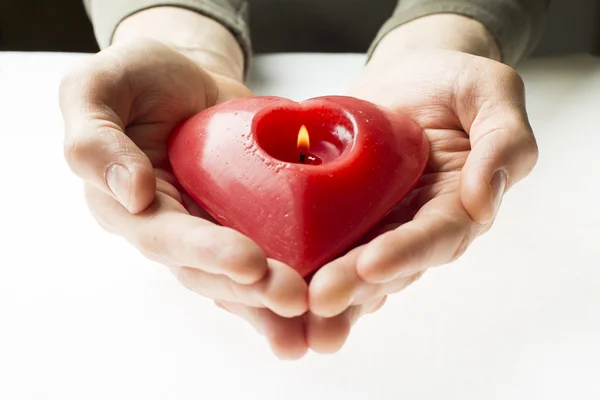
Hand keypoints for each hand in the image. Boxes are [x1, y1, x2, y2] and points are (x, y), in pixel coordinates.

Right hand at [59, 38, 307, 358]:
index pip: (165, 237)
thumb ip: (94, 139)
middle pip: (209, 270)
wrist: (186, 75)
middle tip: (296, 299)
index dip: (206, 253)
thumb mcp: (95, 88)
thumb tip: (133, 195)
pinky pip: (268, 250)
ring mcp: (209, 227)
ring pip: (240, 275)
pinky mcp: (245, 219)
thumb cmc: (136, 76)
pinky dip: (295, 271)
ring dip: (274, 297)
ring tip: (316, 313)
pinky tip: (324, 297)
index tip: (251, 263)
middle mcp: (169, 227)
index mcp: (125, 206)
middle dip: (252, 289)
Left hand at [307, 20, 538, 352]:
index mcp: (459, 203)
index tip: (372, 265)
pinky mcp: (347, 215)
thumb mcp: (492, 91)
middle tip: (320, 299)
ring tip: (293, 305)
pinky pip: (327, 242)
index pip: (436, 236)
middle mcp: (418, 224)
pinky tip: (277, 282)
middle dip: (355, 283)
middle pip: (389, 264)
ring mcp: (380, 223)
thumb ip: (503, 143)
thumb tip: (484, 204)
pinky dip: (304, 262)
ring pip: (354, 265)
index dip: (406, 253)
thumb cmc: (453, 79)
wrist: (410, 75)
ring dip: (327, 286)